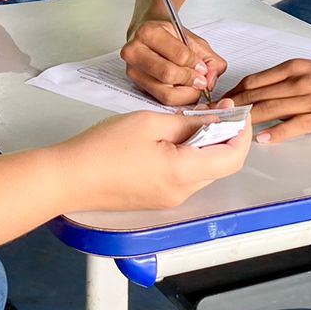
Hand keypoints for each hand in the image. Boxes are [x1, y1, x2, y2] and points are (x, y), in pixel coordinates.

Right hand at [63, 111, 250, 212]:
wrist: (69, 178)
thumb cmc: (104, 147)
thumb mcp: (150, 123)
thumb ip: (187, 122)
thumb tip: (214, 119)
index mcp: (183, 173)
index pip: (232, 158)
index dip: (241, 134)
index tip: (237, 111)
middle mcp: (182, 193)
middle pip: (221, 166)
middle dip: (226, 138)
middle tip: (217, 109)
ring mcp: (169, 200)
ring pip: (204, 172)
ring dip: (208, 147)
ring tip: (193, 121)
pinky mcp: (157, 200)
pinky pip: (186, 178)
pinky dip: (191, 157)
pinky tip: (175, 139)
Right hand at [121, 20, 228, 106]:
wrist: (150, 37)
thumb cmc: (170, 37)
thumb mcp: (193, 41)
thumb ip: (210, 59)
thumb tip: (211, 80)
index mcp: (149, 33)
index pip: (178, 55)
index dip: (195, 65)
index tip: (203, 68)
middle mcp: (135, 51)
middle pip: (168, 75)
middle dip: (190, 80)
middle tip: (201, 80)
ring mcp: (133, 70)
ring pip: (164, 92)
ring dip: (185, 92)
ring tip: (193, 85)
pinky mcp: (136, 85)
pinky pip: (161, 99)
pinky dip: (178, 98)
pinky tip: (183, 89)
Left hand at [227, 59, 310, 144]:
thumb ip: (294, 80)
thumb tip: (269, 92)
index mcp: (297, 67)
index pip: (255, 80)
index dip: (234, 92)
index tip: (221, 104)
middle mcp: (300, 81)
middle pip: (257, 95)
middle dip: (233, 107)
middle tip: (214, 119)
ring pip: (270, 109)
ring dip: (247, 120)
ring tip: (229, 130)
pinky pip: (293, 126)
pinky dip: (275, 134)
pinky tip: (261, 140)